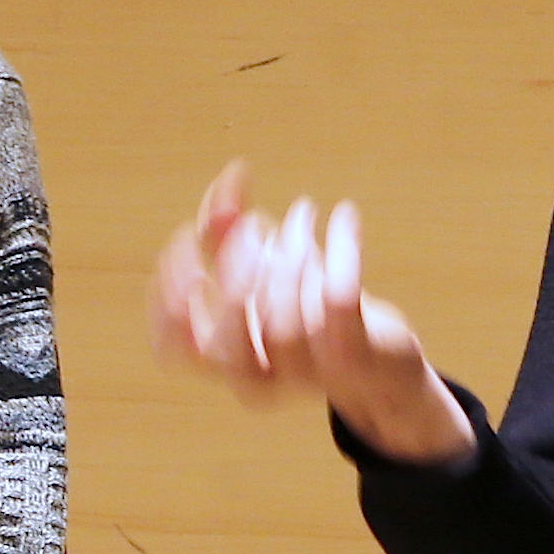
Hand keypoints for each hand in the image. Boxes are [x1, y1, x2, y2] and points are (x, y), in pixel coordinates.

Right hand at [150, 160, 472, 465]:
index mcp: (227, 359)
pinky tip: (343, 214)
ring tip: (302, 217)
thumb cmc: (310, 314)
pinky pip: (339, 305)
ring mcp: (308, 374)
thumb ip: (234, 228)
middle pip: (227, 344)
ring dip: (288, 260)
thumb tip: (232, 176)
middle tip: (252, 226)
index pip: (178, 346)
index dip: (170, 296)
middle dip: (233, 276)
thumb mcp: (263, 268)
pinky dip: (342, 250)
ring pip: (283, 328)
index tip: (184, 240)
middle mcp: (260, 377)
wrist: (382, 367)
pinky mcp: (355, 357)